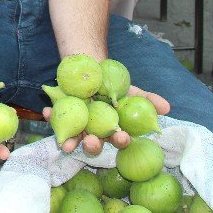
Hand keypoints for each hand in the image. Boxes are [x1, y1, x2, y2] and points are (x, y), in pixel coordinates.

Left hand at [42, 85, 169, 154]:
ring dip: (70, 141)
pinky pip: (54, 118)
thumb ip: (147, 99)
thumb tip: (167, 107)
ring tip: (66, 143)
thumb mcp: (131, 90)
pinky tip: (45, 112)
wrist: (90, 67)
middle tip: (90, 141)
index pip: (118, 140)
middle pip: (94, 144)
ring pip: (73, 137)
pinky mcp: (61, 115)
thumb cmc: (113, 83)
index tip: (122, 136)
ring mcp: (77, 125)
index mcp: (112, 130)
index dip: (120, 141)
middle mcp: (94, 131)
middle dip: (92, 146)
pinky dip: (49, 116)